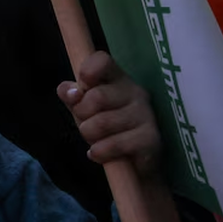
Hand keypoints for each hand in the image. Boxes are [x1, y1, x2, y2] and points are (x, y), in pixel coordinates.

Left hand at [57, 51, 158, 175]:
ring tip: (95, 139)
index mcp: (118, 78)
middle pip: (96, 97)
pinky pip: (113, 145)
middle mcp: (136, 92)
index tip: (81, 89)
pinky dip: (99, 152)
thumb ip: (70, 94)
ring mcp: (146, 115)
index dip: (86, 72)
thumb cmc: (105, 127)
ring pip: (101, 123)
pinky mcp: (151, 140)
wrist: (134, 161)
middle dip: (81, 115)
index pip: (102, 60)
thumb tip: (70, 92)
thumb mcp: (83, 107)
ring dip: (89, 135)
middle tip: (86, 123)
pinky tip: (100, 152)